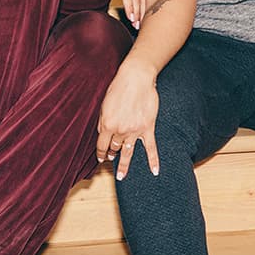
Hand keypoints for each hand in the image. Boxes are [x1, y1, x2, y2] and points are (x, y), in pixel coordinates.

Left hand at [96, 62, 159, 179]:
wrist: (136, 78)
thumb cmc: (118, 88)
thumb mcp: (104, 104)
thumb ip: (102, 121)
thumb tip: (102, 134)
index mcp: (107, 124)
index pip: (102, 145)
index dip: (100, 153)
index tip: (101, 158)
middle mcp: (120, 130)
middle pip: (115, 147)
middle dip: (112, 154)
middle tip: (112, 158)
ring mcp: (135, 131)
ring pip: (128, 151)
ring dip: (124, 164)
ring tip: (121, 175)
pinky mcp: (147, 128)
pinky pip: (151, 148)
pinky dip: (153, 160)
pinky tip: (154, 171)